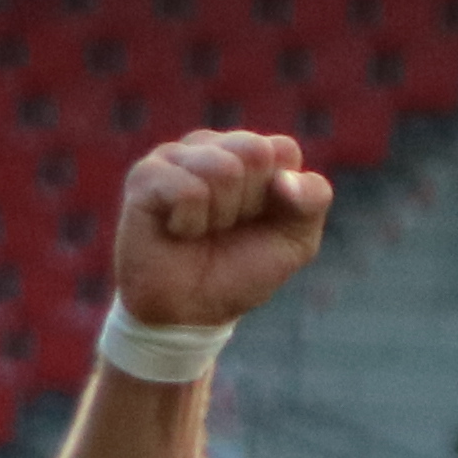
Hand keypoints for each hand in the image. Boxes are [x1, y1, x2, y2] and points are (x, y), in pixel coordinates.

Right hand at [114, 127, 334, 331]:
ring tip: (202, 230)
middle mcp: (212, 146)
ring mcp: (175, 155)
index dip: (282, 196)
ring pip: (222, 167)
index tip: (259, 220)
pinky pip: (188, 189)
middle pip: (254, 151)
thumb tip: (284, 179)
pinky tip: (178, 231)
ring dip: (220, 215)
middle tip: (227, 226)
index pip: (283, 149)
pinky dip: (190, 223)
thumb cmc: (241, 270)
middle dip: (250, 202)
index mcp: (250, 153)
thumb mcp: (297, 240)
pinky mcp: (145, 175)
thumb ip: (313, 199)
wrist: (192, 311)